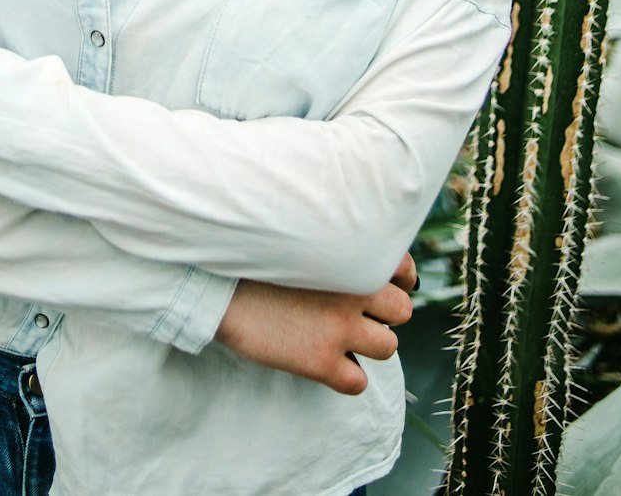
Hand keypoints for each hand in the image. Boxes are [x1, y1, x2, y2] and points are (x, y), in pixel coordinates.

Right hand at [214, 252, 416, 395]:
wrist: (217, 284)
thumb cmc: (256, 255)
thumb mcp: (304, 237)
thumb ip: (337, 246)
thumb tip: (365, 260)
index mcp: (353, 254)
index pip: (403, 269)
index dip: (393, 279)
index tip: (376, 283)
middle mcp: (356, 290)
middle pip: (402, 311)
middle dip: (382, 313)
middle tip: (353, 312)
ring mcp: (341, 329)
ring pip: (389, 347)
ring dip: (368, 343)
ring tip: (338, 336)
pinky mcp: (322, 363)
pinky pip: (358, 382)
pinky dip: (346, 376)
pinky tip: (324, 361)